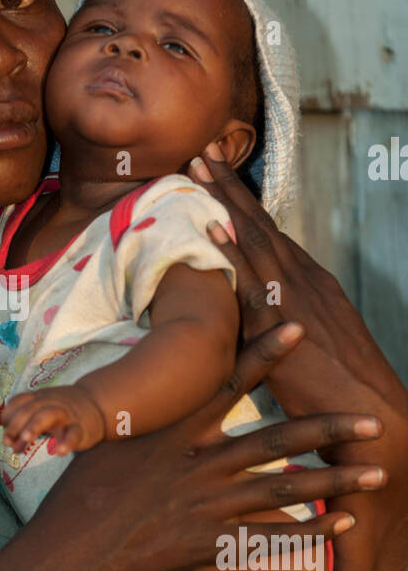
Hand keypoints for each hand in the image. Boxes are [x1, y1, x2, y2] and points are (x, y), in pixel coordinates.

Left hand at [1, 386, 106, 454]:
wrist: (97, 404)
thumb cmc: (62, 413)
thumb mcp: (42, 415)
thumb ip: (25, 429)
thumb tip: (11, 446)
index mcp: (39, 398)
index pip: (18, 402)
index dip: (7, 417)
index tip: (6, 435)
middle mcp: (51, 403)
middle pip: (30, 409)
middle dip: (16, 425)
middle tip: (8, 442)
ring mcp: (66, 415)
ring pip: (49, 414)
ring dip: (35, 425)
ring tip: (25, 438)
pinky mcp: (81, 428)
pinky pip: (74, 433)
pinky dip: (67, 442)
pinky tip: (59, 452)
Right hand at [24, 320, 387, 570]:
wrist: (68, 554)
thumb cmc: (81, 497)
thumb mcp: (107, 445)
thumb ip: (141, 422)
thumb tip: (150, 397)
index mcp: (175, 433)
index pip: (229, 384)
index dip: (265, 352)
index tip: (299, 326)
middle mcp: (198, 465)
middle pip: (276, 440)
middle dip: (328, 428)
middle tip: (373, 421)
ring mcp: (207, 506)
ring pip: (285, 489)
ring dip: (336, 481)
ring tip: (378, 473)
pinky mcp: (208, 545)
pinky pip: (269, 540)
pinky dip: (310, 534)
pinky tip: (343, 525)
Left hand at [188, 143, 407, 467]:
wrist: (373, 417)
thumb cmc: (337, 391)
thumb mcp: (307, 342)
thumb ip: (276, 322)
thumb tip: (243, 317)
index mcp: (311, 281)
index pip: (270, 233)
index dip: (241, 203)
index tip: (216, 175)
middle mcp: (305, 280)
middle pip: (260, 224)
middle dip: (228, 187)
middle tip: (200, 152)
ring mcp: (296, 299)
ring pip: (254, 239)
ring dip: (223, 202)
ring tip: (197, 169)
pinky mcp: (286, 327)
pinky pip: (253, 282)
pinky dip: (231, 253)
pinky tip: (210, 229)